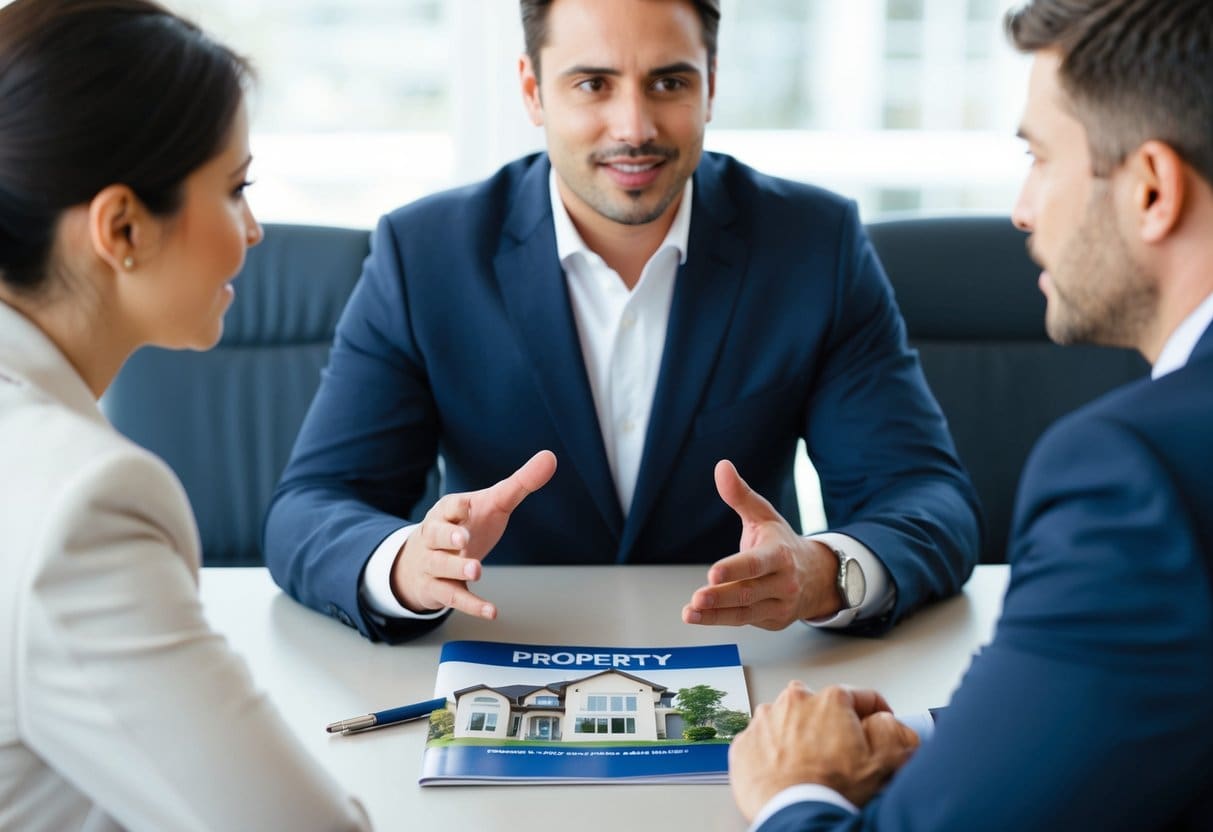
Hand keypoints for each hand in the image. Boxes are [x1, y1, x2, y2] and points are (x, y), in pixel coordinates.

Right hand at [390, 450, 556, 618]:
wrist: (420, 562)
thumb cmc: (463, 527)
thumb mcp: (491, 504)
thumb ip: (519, 484)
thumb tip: (550, 457)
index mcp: (446, 512)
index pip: (448, 506)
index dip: (457, 507)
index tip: (468, 506)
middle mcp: (434, 537)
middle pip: (435, 534)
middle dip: (448, 536)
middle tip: (464, 540)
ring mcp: (433, 564)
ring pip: (440, 566)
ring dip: (457, 568)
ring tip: (477, 569)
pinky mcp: (437, 589)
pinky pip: (453, 597)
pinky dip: (472, 605)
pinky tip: (491, 611)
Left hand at [682, 459, 838, 628]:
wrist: (816, 575)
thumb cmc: (780, 543)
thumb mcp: (764, 515)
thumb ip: (740, 495)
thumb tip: (722, 467)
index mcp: (780, 554)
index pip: (757, 563)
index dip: (735, 569)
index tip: (713, 573)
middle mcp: (783, 582)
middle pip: (749, 591)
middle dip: (721, 597)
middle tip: (697, 598)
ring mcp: (779, 604)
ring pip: (745, 612)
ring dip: (715, 615)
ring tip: (691, 612)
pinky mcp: (772, 621)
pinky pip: (744, 621)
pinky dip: (720, 620)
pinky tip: (698, 616)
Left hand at [728, 682, 918, 821]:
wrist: (794, 818)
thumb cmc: (833, 791)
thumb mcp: (885, 762)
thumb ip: (895, 733)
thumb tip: (890, 723)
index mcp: (830, 700)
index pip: (862, 698)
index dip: (876, 716)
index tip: (876, 729)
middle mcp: (794, 702)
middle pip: (822, 708)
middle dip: (832, 726)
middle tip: (840, 757)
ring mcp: (764, 721)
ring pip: (789, 722)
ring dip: (799, 737)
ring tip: (810, 768)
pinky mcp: (744, 743)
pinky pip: (763, 742)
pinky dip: (773, 754)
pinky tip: (786, 773)